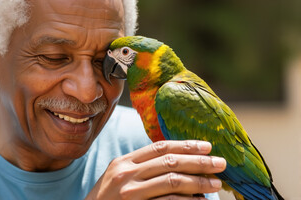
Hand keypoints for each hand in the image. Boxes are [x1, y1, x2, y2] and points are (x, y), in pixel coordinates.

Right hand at [85, 140, 225, 199]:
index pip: (160, 147)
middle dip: (198, 162)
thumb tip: (175, 162)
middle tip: (220, 163)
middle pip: (170, 161)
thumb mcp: (118, 178)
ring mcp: (129, 192)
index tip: (207, 146)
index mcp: (124, 162)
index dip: (185, 145)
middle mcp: (126, 173)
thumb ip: (140, 168)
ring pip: (172, 181)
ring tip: (216, 183)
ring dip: (198, 182)